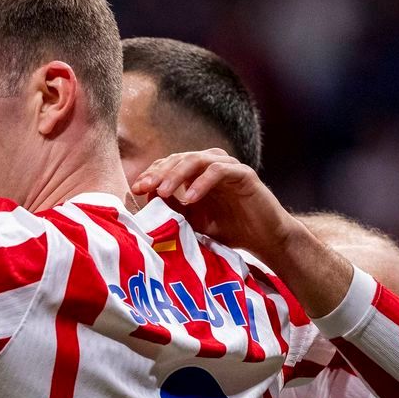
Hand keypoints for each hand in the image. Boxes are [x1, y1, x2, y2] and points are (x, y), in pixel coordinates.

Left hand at [130, 149, 297, 257]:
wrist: (263, 240)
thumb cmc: (227, 230)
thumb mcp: (192, 222)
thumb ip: (173, 208)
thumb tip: (147, 198)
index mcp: (196, 174)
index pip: (169, 164)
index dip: (151, 174)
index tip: (135, 189)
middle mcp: (211, 165)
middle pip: (180, 158)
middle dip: (159, 172)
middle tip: (143, 187)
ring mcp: (229, 168)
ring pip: (198, 160)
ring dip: (177, 174)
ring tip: (163, 192)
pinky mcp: (245, 175)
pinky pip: (220, 171)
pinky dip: (202, 182)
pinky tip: (190, 198)